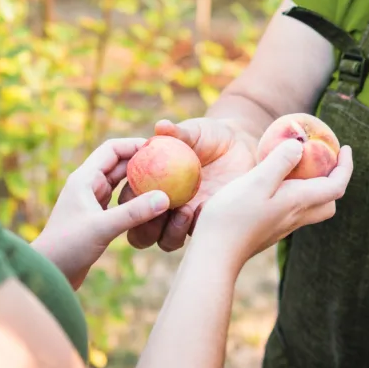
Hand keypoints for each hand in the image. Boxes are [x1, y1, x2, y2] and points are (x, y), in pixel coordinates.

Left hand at [33, 138, 170, 287]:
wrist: (49, 273)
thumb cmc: (67, 247)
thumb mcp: (102, 228)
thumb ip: (134, 212)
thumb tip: (165, 198)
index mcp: (85, 179)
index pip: (112, 149)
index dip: (135, 145)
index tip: (160, 148)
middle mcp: (88, 186)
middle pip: (119, 164)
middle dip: (143, 162)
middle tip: (169, 164)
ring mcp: (93, 201)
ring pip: (121, 184)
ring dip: (141, 182)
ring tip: (165, 182)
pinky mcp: (97, 218)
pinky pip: (121, 202)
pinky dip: (136, 200)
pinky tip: (152, 205)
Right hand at [119, 118, 257, 252]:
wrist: (240, 148)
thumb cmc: (209, 136)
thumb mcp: (194, 132)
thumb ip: (177, 133)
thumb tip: (161, 126)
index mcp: (149, 184)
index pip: (128, 200)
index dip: (128, 200)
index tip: (139, 190)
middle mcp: (161, 207)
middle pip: (139, 231)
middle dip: (142, 227)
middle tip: (157, 210)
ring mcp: (182, 220)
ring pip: (165, 241)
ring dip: (169, 232)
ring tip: (184, 210)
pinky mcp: (204, 226)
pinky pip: (195, 238)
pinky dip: (195, 228)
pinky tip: (204, 209)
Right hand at [192, 139, 353, 265]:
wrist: (216, 254)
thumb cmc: (233, 216)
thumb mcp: (257, 181)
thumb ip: (280, 162)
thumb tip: (300, 145)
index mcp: (298, 202)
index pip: (337, 185)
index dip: (346, 166)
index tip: (346, 148)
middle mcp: (295, 217)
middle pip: (328, 202)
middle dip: (334, 181)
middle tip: (325, 162)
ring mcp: (282, 227)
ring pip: (311, 209)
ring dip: (315, 189)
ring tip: (300, 171)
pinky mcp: (268, 231)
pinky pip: (292, 212)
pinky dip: (295, 197)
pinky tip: (275, 187)